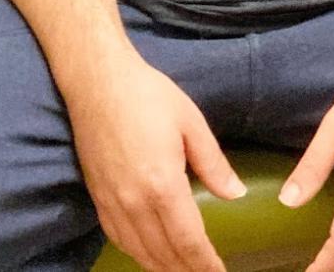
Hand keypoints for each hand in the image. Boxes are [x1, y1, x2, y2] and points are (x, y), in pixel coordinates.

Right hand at [65, 51, 244, 271]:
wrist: (97, 81)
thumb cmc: (148, 94)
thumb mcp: (190, 122)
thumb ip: (213, 163)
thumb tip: (236, 194)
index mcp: (162, 184)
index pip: (188, 241)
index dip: (205, 264)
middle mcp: (134, 202)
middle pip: (163, 254)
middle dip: (186, 271)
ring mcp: (112, 201)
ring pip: (139, 251)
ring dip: (162, 267)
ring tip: (182, 271)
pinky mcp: (96, 195)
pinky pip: (117, 237)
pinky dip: (137, 253)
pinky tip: (148, 254)